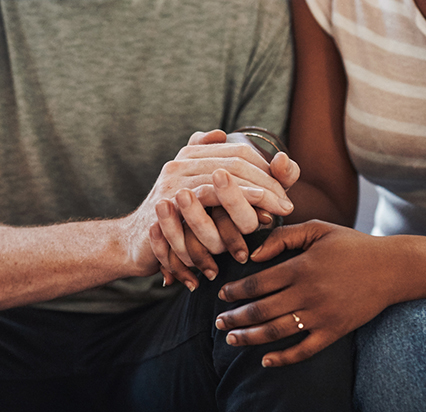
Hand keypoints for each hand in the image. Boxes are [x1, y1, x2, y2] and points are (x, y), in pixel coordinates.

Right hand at [125, 130, 295, 275]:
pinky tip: (249, 226)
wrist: (139, 244)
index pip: (239, 152)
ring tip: (273, 216)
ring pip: (221, 181)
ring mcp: (172, 183)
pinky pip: (204, 205)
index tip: (285, 193)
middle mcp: (181, 162)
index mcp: (193, 154)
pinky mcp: (166, 206)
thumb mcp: (209, 197)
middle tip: (286, 207)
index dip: (266, 171)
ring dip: (251, 201)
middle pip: (234, 165)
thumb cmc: (180, 222)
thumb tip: (264, 153)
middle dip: (265, 186)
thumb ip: (236, 175)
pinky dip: (229, 215)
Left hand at [214, 222, 394, 366]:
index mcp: (301, 267)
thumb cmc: (352, 246)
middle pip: (261, 310)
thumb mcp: (317, 231)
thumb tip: (254, 255)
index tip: (222, 296)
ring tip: (232, 340)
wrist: (392, 268)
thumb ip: (283, 238)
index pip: (257, 283)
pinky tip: (266, 361)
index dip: (235, 292)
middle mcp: (308, 293)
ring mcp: (321, 315)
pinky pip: (304, 350)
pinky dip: (283, 358)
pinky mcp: (334, 331)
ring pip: (276, 332)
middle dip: (235, 318)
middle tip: (219, 323)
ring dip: (250, 338)